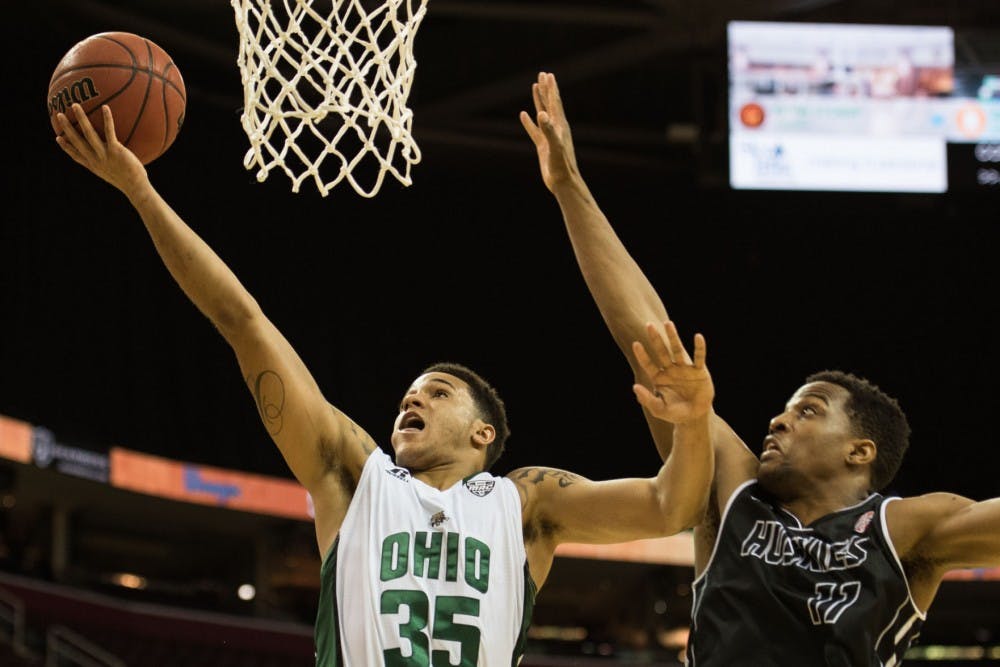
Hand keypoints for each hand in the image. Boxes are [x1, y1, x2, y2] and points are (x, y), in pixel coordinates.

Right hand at [55, 104, 149, 197]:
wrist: (135, 188)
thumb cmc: (130, 182)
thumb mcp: (115, 175)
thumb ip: (111, 166)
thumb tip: (116, 159)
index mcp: (93, 166)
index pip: (76, 155)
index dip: (66, 147)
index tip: (58, 138)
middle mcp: (95, 159)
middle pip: (76, 141)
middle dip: (66, 128)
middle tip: (59, 115)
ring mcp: (104, 154)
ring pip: (88, 133)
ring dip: (80, 119)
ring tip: (75, 106)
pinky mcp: (115, 150)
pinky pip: (110, 131)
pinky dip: (107, 119)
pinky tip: (105, 107)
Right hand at [519, 71, 579, 191]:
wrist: (563, 182)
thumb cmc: (561, 166)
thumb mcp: (554, 146)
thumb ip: (548, 130)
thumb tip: (541, 114)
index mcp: (560, 126)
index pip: (554, 103)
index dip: (551, 88)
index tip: (547, 75)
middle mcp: (555, 128)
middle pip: (550, 104)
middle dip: (546, 89)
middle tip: (542, 74)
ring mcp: (549, 136)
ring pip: (542, 113)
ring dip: (539, 100)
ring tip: (535, 87)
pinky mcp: (543, 146)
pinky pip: (534, 130)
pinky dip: (528, 121)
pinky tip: (523, 114)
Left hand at [631, 320, 713, 423]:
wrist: (695, 417)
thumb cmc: (675, 413)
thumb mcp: (659, 409)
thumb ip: (647, 399)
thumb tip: (634, 387)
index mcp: (659, 378)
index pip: (648, 364)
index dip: (642, 355)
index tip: (635, 343)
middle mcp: (671, 370)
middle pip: (661, 352)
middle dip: (655, 339)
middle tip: (649, 325)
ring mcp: (685, 369)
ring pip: (678, 350)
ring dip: (673, 337)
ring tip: (668, 323)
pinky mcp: (699, 371)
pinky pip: (699, 357)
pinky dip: (699, 348)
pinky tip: (698, 337)